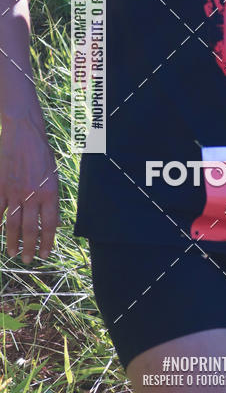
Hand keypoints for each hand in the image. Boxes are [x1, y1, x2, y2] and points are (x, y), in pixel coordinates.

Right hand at [0, 111, 59, 263]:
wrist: (24, 132)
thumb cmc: (41, 152)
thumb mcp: (53, 174)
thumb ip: (49, 196)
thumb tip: (48, 218)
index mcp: (50, 191)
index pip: (50, 224)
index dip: (47, 242)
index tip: (45, 254)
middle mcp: (33, 194)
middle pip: (31, 228)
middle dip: (30, 247)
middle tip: (28, 260)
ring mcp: (15, 191)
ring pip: (13, 224)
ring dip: (13, 241)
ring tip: (13, 253)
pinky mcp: (0, 186)